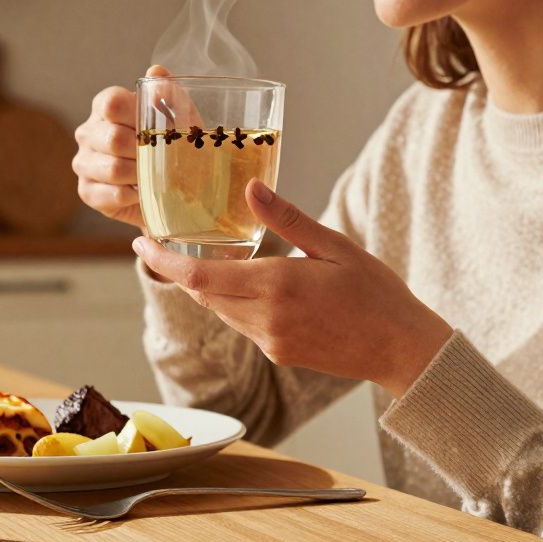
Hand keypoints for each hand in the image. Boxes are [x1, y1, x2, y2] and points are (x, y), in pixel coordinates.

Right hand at [73, 65, 171, 228]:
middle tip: (164, 159)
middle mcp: (88, 132)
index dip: (138, 116)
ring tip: (154, 177)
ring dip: (142, 175)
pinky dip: (135, 196)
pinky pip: (112, 195)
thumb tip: (157, 72)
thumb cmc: (172, 144)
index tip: (161, 129)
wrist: (173, 187)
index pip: (112, 103)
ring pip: (112, 169)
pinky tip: (143, 192)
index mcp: (105, 106)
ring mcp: (83, 162)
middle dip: (145, 151)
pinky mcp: (87, 191)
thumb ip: (168, 92)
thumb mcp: (178, 116)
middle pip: (113, 138)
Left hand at [133, 179, 453, 397]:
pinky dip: (233, 302)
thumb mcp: (334, 245)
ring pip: (220, 312)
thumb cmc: (376, 292)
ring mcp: (270, 342)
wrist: (401, 348)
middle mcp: (266, 320)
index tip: (140, 243)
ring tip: (200, 256)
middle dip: (180, 270)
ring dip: (207, 287)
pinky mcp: (279, 353)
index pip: (201, 279)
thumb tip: (252, 187)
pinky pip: (242, 325)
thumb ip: (287, 219)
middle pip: (202, 296)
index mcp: (277, 286)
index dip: (164, 262)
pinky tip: (244, 283)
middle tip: (162, 242)